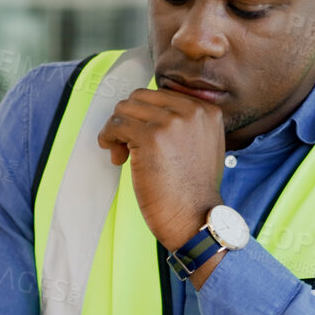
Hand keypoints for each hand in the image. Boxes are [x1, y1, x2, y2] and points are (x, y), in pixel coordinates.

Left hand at [97, 87, 224, 249]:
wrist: (195, 218)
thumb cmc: (193, 191)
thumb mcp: (203, 145)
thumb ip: (185, 123)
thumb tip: (150, 112)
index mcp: (205, 110)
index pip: (160, 95)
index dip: (144, 116)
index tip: (141, 137)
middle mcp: (191, 110)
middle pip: (140, 98)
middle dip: (128, 120)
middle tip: (127, 146)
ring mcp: (170, 122)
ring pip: (125, 109)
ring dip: (116, 130)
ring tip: (121, 153)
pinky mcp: (150, 137)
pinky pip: (116, 125)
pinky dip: (108, 138)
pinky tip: (116, 156)